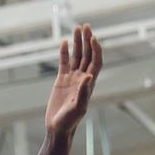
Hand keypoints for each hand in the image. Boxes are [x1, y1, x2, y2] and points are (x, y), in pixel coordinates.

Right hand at [43, 23, 102, 138]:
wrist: (58, 128)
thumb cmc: (70, 121)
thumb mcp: (78, 108)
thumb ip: (84, 92)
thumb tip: (89, 76)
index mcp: (89, 84)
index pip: (96, 62)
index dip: (96, 50)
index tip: (93, 38)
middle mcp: (83, 78)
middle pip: (87, 55)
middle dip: (87, 40)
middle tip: (86, 26)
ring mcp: (72, 78)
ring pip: (77, 56)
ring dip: (77, 42)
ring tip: (76, 28)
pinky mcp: (62, 80)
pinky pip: (64, 62)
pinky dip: (65, 52)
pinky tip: (64, 42)